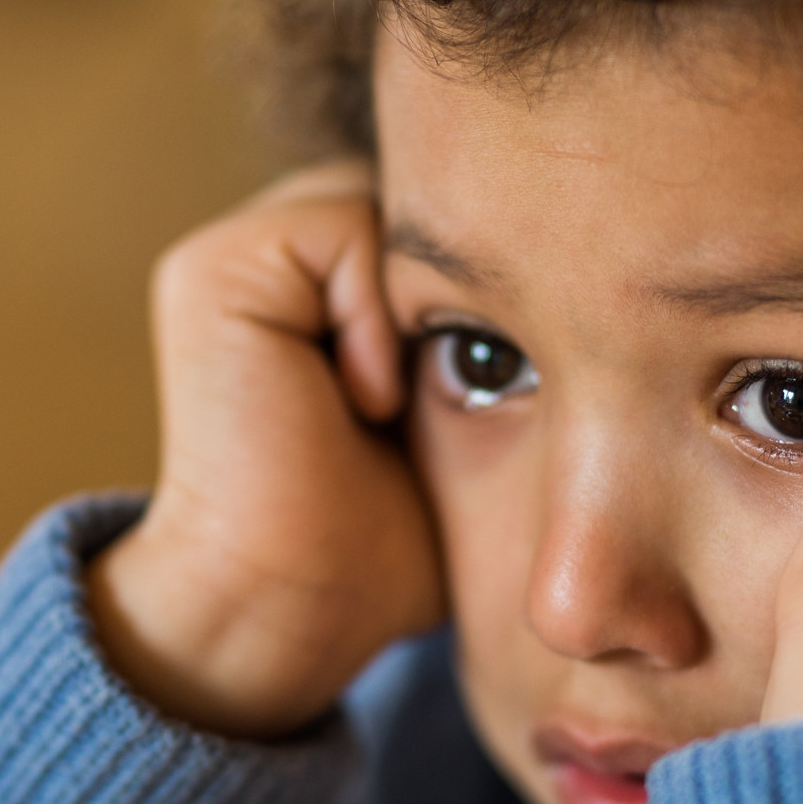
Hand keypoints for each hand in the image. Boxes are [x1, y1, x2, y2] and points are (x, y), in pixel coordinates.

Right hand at [89, 163, 444, 738]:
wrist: (292, 605)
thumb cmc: (378, 545)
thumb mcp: (452, 414)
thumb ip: (477, 321)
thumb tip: (585, 255)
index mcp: (318, 286)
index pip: (438, 218)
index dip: (486, 282)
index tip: (481, 384)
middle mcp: (269, 257)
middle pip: (418, 198)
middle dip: (453, 285)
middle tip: (450, 387)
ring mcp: (233, 255)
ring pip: (389, 204)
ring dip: (411, 306)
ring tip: (386, 404)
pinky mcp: (217, 269)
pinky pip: (346, 226)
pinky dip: (374, 312)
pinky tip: (361, 397)